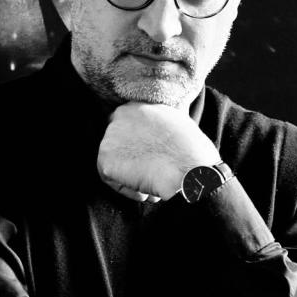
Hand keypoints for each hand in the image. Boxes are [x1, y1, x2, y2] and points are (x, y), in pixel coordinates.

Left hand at [98, 102, 219, 201]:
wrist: (189, 169)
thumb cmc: (192, 150)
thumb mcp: (177, 121)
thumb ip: (159, 121)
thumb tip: (159, 130)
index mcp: (137, 106)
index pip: (125, 125)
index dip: (135, 144)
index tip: (147, 156)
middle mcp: (119, 117)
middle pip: (117, 145)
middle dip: (132, 160)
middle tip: (152, 170)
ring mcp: (109, 139)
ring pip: (116, 163)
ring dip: (132, 175)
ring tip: (154, 180)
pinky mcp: (105, 160)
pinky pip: (114, 181)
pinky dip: (130, 190)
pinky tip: (148, 189)